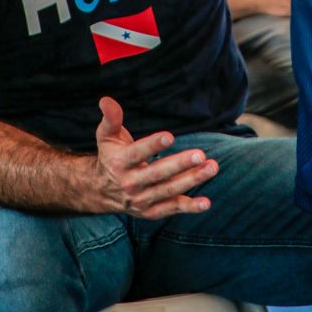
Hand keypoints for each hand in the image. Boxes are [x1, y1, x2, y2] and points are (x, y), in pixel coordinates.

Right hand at [92, 97, 218, 219]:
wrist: (100, 191)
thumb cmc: (110, 156)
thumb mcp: (106, 136)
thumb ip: (110, 118)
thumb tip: (106, 99)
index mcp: (120, 163)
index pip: (137, 153)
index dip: (153, 145)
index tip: (170, 136)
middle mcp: (131, 183)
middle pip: (158, 174)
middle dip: (180, 164)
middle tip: (200, 154)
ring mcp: (142, 200)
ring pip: (169, 190)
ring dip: (192, 180)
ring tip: (211, 167)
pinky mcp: (151, 211)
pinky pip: (172, 208)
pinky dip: (189, 207)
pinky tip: (206, 202)